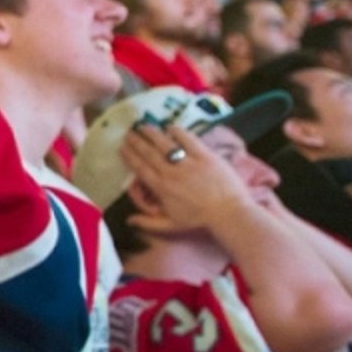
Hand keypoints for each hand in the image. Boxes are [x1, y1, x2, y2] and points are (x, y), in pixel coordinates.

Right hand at [119, 125, 255, 234]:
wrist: (229, 212)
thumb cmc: (199, 219)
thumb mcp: (171, 225)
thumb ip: (148, 223)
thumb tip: (128, 220)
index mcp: (161, 188)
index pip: (140, 168)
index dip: (130, 156)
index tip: (122, 148)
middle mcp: (171, 172)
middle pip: (149, 153)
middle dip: (137, 142)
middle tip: (129, 133)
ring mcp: (188, 162)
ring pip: (165, 144)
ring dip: (152, 133)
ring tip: (144, 126)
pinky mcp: (205, 155)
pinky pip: (188, 140)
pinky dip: (178, 132)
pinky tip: (170, 126)